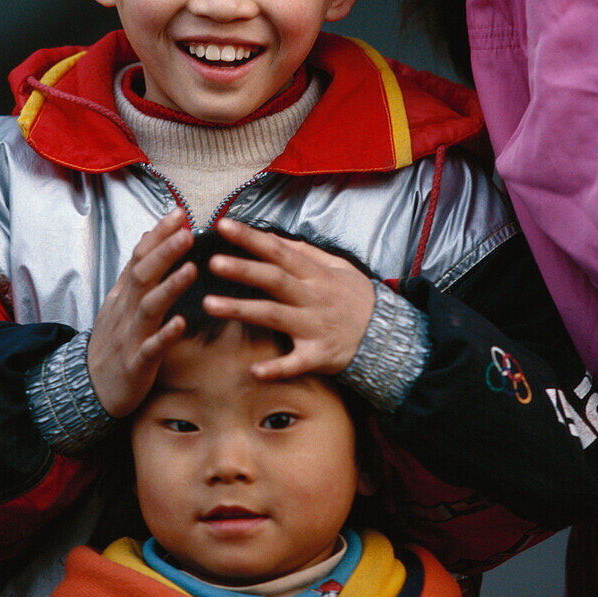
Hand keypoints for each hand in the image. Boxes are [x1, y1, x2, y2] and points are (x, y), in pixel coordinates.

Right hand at [87, 208, 195, 416]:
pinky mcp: (136, 364)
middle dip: (164, 252)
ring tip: (191, 269)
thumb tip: (149, 235)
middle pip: (143, 276)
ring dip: (169, 287)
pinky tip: (180, 323)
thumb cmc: (111, 343)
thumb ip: (134, 271)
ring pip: (148, 308)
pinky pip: (151, 348)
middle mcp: (126, 311)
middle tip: (187, 232)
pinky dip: (164, 335)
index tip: (178, 213)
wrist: (87, 389)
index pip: (139, 258)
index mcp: (124, 296)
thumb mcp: (118, 302)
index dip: (157, 236)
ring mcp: (130, 337)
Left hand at [204, 218, 374, 379]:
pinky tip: (254, 371)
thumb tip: (274, 237)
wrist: (387, 335)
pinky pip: (295, 363)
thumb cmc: (355, 298)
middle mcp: (311, 297)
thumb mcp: (338, 267)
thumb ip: (305, 252)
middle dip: (243, 269)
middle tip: (213, 262)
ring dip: (242, 310)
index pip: (278, 250)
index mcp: (314, 274)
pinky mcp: (318, 355)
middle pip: (274, 280)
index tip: (224, 226)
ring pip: (274, 316)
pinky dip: (277, 368)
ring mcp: (314, 326)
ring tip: (210, 304)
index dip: (251, 238)